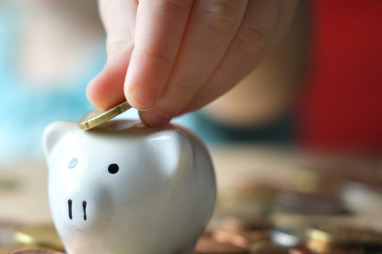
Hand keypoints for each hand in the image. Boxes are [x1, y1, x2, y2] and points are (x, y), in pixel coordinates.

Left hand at [86, 0, 298, 126]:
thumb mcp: (128, 11)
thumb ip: (123, 53)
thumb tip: (103, 97)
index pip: (170, 4)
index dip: (155, 54)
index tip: (138, 98)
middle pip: (216, 21)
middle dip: (181, 80)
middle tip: (153, 114)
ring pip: (245, 39)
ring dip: (204, 87)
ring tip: (170, 109)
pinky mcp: (278, 4)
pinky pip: (258, 47)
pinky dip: (223, 80)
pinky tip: (195, 96)